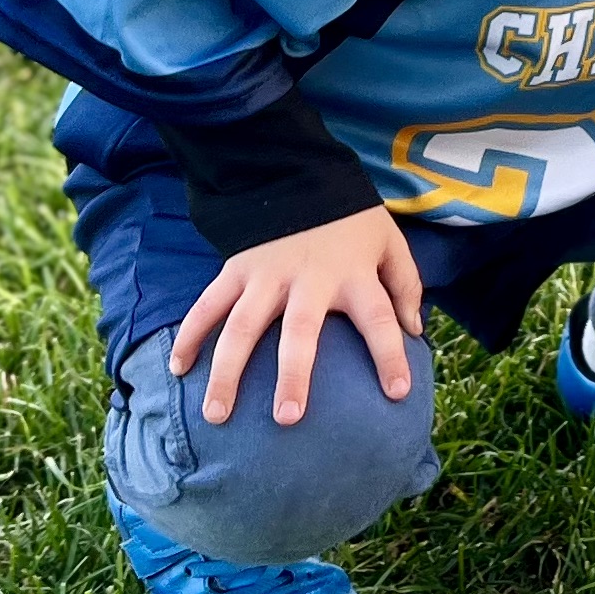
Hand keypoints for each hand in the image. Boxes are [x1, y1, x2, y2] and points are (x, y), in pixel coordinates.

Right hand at [168, 207, 424, 426]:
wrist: (300, 175)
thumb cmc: (351, 221)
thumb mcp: (389, 242)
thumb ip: (405, 285)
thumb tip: (415, 330)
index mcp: (353, 274)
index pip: (378, 317)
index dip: (390, 354)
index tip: (397, 393)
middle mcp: (309, 279)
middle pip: (300, 331)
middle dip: (293, 375)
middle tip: (287, 418)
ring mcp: (267, 275)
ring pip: (243, 326)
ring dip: (228, 371)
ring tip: (217, 415)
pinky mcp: (236, 269)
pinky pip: (208, 305)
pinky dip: (190, 335)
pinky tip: (179, 369)